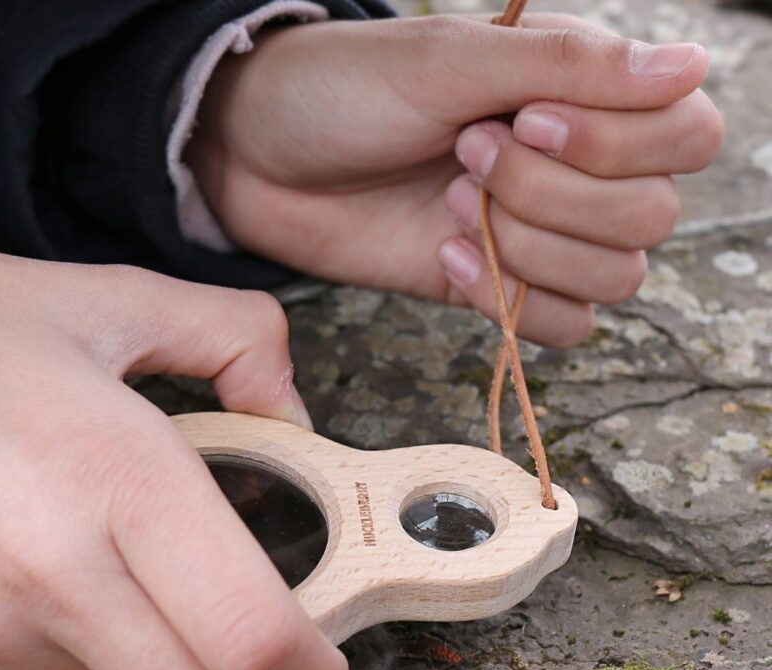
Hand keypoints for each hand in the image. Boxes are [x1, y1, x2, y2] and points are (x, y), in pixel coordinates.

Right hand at [0, 224, 347, 669]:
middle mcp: (47, 572)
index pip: (249, 640)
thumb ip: (241, 340)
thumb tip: (295, 412)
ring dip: (160, 666)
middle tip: (255, 649)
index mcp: (117, 474)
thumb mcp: (118, 298)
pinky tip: (50, 569)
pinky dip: (81, 647)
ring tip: (128, 569)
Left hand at [189, 14, 722, 345]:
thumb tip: (691, 68)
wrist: (260, 160)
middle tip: (465, 156)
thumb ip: (568, 67)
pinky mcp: (493, 288)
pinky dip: (508, 299)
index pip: (687, 134)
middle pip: (651, 218)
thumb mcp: (448, 60)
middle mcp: (574, 168)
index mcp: (582, 93)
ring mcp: (536, 235)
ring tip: (449, 201)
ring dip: (530, 247)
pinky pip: (560, 326)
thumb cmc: (344, 91)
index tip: (522, 118)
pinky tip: (444, 256)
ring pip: (613, 278)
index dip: (618, 142)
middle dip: (554, 194)